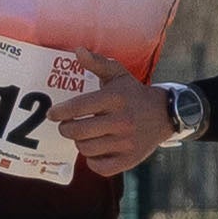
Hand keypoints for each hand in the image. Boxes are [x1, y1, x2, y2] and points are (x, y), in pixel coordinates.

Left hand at [48, 52, 168, 177]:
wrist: (165, 114)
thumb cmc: (133, 93)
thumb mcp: (118, 74)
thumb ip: (97, 63)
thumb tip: (77, 51)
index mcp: (115, 99)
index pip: (78, 107)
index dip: (60, 112)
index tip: (52, 114)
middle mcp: (122, 121)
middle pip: (78, 131)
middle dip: (65, 129)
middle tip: (66, 126)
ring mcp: (126, 143)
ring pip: (86, 149)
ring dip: (79, 142)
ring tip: (83, 135)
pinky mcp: (130, 159)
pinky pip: (100, 167)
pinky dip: (92, 160)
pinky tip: (95, 150)